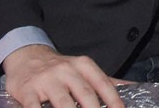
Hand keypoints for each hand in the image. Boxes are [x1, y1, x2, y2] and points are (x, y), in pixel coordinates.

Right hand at [2, 44, 125, 107]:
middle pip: (85, 94)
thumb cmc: (60, 68)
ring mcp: (47, 81)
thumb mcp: (84, 69)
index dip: (114, 100)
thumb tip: (132, 87)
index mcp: (84, 65)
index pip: (103, 84)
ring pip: (63, 103)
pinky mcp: (27, 91)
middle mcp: (67, 70)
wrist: (27, 55)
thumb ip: (105, 81)